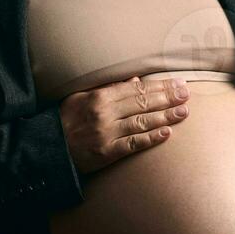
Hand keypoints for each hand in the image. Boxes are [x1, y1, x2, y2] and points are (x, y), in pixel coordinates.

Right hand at [59, 75, 190, 175]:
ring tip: (183, 112)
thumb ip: (108, 88)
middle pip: (143, 103)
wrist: (48, 148)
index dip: (159, 86)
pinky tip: (167, 134)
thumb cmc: (64, 120)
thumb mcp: (81, 97)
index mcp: (99, 97)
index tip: (177, 83)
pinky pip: (133, 144)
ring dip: (165, 117)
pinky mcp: (106, 153)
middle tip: (186, 94)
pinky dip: (151, 138)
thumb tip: (135, 80)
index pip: (137, 89)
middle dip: (168, 98)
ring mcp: (106, 134)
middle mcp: (105, 113)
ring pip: (142, 122)